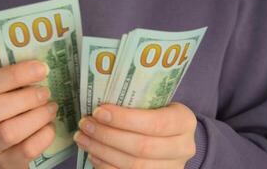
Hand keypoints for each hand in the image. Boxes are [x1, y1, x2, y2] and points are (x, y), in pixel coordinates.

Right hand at [0, 61, 56, 168]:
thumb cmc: (2, 111)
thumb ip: (13, 81)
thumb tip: (40, 68)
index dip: (14, 74)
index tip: (41, 68)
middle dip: (24, 99)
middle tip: (46, 92)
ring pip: (8, 133)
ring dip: (37, 117)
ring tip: (51, 108)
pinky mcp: (5, 162)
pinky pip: (26, 150)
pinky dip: (43, 136)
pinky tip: (50, 126)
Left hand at [74, 103, 196, 168]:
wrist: (174, 139)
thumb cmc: (158, 114)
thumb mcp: (156, 104)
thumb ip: (136, 104)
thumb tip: (98, 107)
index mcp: (184, 121)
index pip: (155, 123)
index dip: (124, 119)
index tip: (98, 111)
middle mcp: (183, 148)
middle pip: (141, 147)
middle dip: (107, 136)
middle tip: (85, 124)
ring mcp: (171, 168)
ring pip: (133, 166)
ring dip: (102, 152)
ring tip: (82, 138)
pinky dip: (106, 167)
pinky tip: (93, 155)